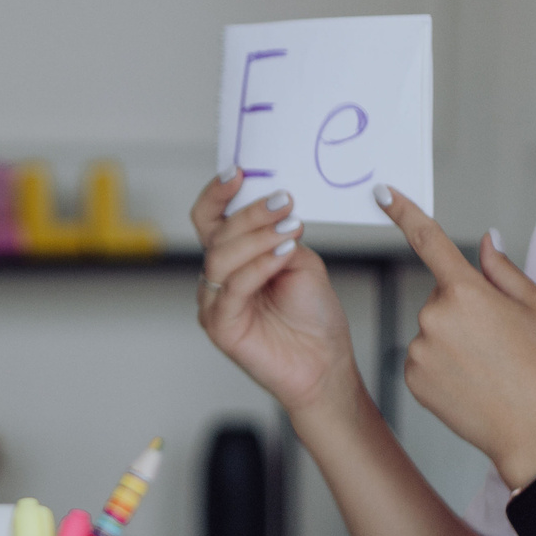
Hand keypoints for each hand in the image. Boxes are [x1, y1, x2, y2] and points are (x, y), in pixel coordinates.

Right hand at [189, 173, 360, 416]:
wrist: (324, 363)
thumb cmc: (313, 317)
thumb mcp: (300, 261)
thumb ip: (279, 237)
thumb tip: (272, 213)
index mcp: (233, 259)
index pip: (210, 219)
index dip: (217, 194)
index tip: (239, 172)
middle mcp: (218, 279)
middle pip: (216, 234)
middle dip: (250, 213)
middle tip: (284, 201)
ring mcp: (215, 303)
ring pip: (221, 258)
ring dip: (257, 237)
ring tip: (290, 228)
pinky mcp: (221, 326)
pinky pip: (233, 288)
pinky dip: (258, 266)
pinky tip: (282, 254)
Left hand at [374, 187, 535, 487]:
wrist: (533, 432)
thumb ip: (504, 270)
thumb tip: (485, 242)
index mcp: (467, 291)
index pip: (428, 240)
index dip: (404, 212)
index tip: (382, 192)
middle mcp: (433, 315)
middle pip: (441, 298)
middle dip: (463, 310)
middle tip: (497, 342)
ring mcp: (418, 348)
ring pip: (431, 330)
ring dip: (452, 341)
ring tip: (487, 368)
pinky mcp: (411, 377)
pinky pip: (422, 358)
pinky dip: (440, 366)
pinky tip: (468, 383)